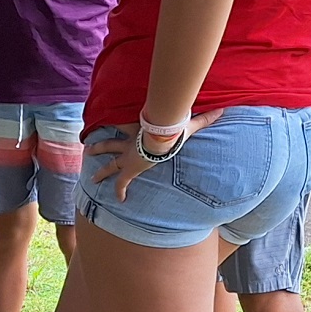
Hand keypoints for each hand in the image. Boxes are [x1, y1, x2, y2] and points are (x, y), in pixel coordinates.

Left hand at [84, 112, 219, 201]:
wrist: (160, 139)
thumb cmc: (170, 130)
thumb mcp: (186, 124)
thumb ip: (203, 119)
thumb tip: (221, 111)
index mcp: (138, 131)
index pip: (125, 126)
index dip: (119, 125)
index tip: (111, 125)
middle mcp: (129, 144)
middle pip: (110, 145)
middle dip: (99, 148)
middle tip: (89, 150)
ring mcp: (127, 157)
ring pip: (110, 162)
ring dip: (101, 170)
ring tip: (92, 177)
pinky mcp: (129, 170)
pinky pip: (122, 183)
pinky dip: (119, 191)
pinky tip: (119, 200)